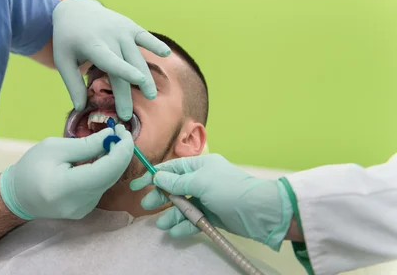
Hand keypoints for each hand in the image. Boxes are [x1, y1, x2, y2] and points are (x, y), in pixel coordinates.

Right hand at [0, 125, 133, 219]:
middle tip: (118, 131)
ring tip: (108, 141)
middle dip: (120, 152)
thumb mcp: (54, 147)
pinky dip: (105, 169)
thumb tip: (111, 136)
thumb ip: (86, 145)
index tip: (122, 131)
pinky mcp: (86, 209)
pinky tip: (99, 157)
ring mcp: (84, 209)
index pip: (106, 170)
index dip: (121, 150)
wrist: (19, 196)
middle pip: (111, 176)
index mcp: (66, 187)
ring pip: (109, 180)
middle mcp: (79, 203)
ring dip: (113, 160)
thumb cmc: (31, 167)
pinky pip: (102, 186)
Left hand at [52, 0, 169, 120]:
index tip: (138, 81)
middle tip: (127, 115)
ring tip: (150, 96)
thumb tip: (81, 108)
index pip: (110, 60)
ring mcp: (122, 30)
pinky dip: (155, 44)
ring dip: (145, 77)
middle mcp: (110, 36)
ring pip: (137, 57)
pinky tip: (166, 53)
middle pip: (124, 67)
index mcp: (92, 44)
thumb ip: (73, 84)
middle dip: (127, 92)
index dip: (125, 70)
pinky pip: (145, 37)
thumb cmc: (68, 39)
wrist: (75, 9)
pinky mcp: (130, 26)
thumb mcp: (63, 60)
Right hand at [129, 154, 293, 250]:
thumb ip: (177, 181)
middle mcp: (201, 180)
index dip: (153, 175)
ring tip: (162, 225)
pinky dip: (184, 225)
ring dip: (171, 215)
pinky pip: (193, 219)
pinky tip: (176, 231)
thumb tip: (158, 176)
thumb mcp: (201, 182)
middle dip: (160, 197)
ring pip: (182, 206)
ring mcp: (206, 198)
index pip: (170, 168)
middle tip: (147, 205)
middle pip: (173, 188)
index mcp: (199, 166)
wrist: (260, 212)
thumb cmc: (231, 190)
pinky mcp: (212, 215)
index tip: (137, 185)